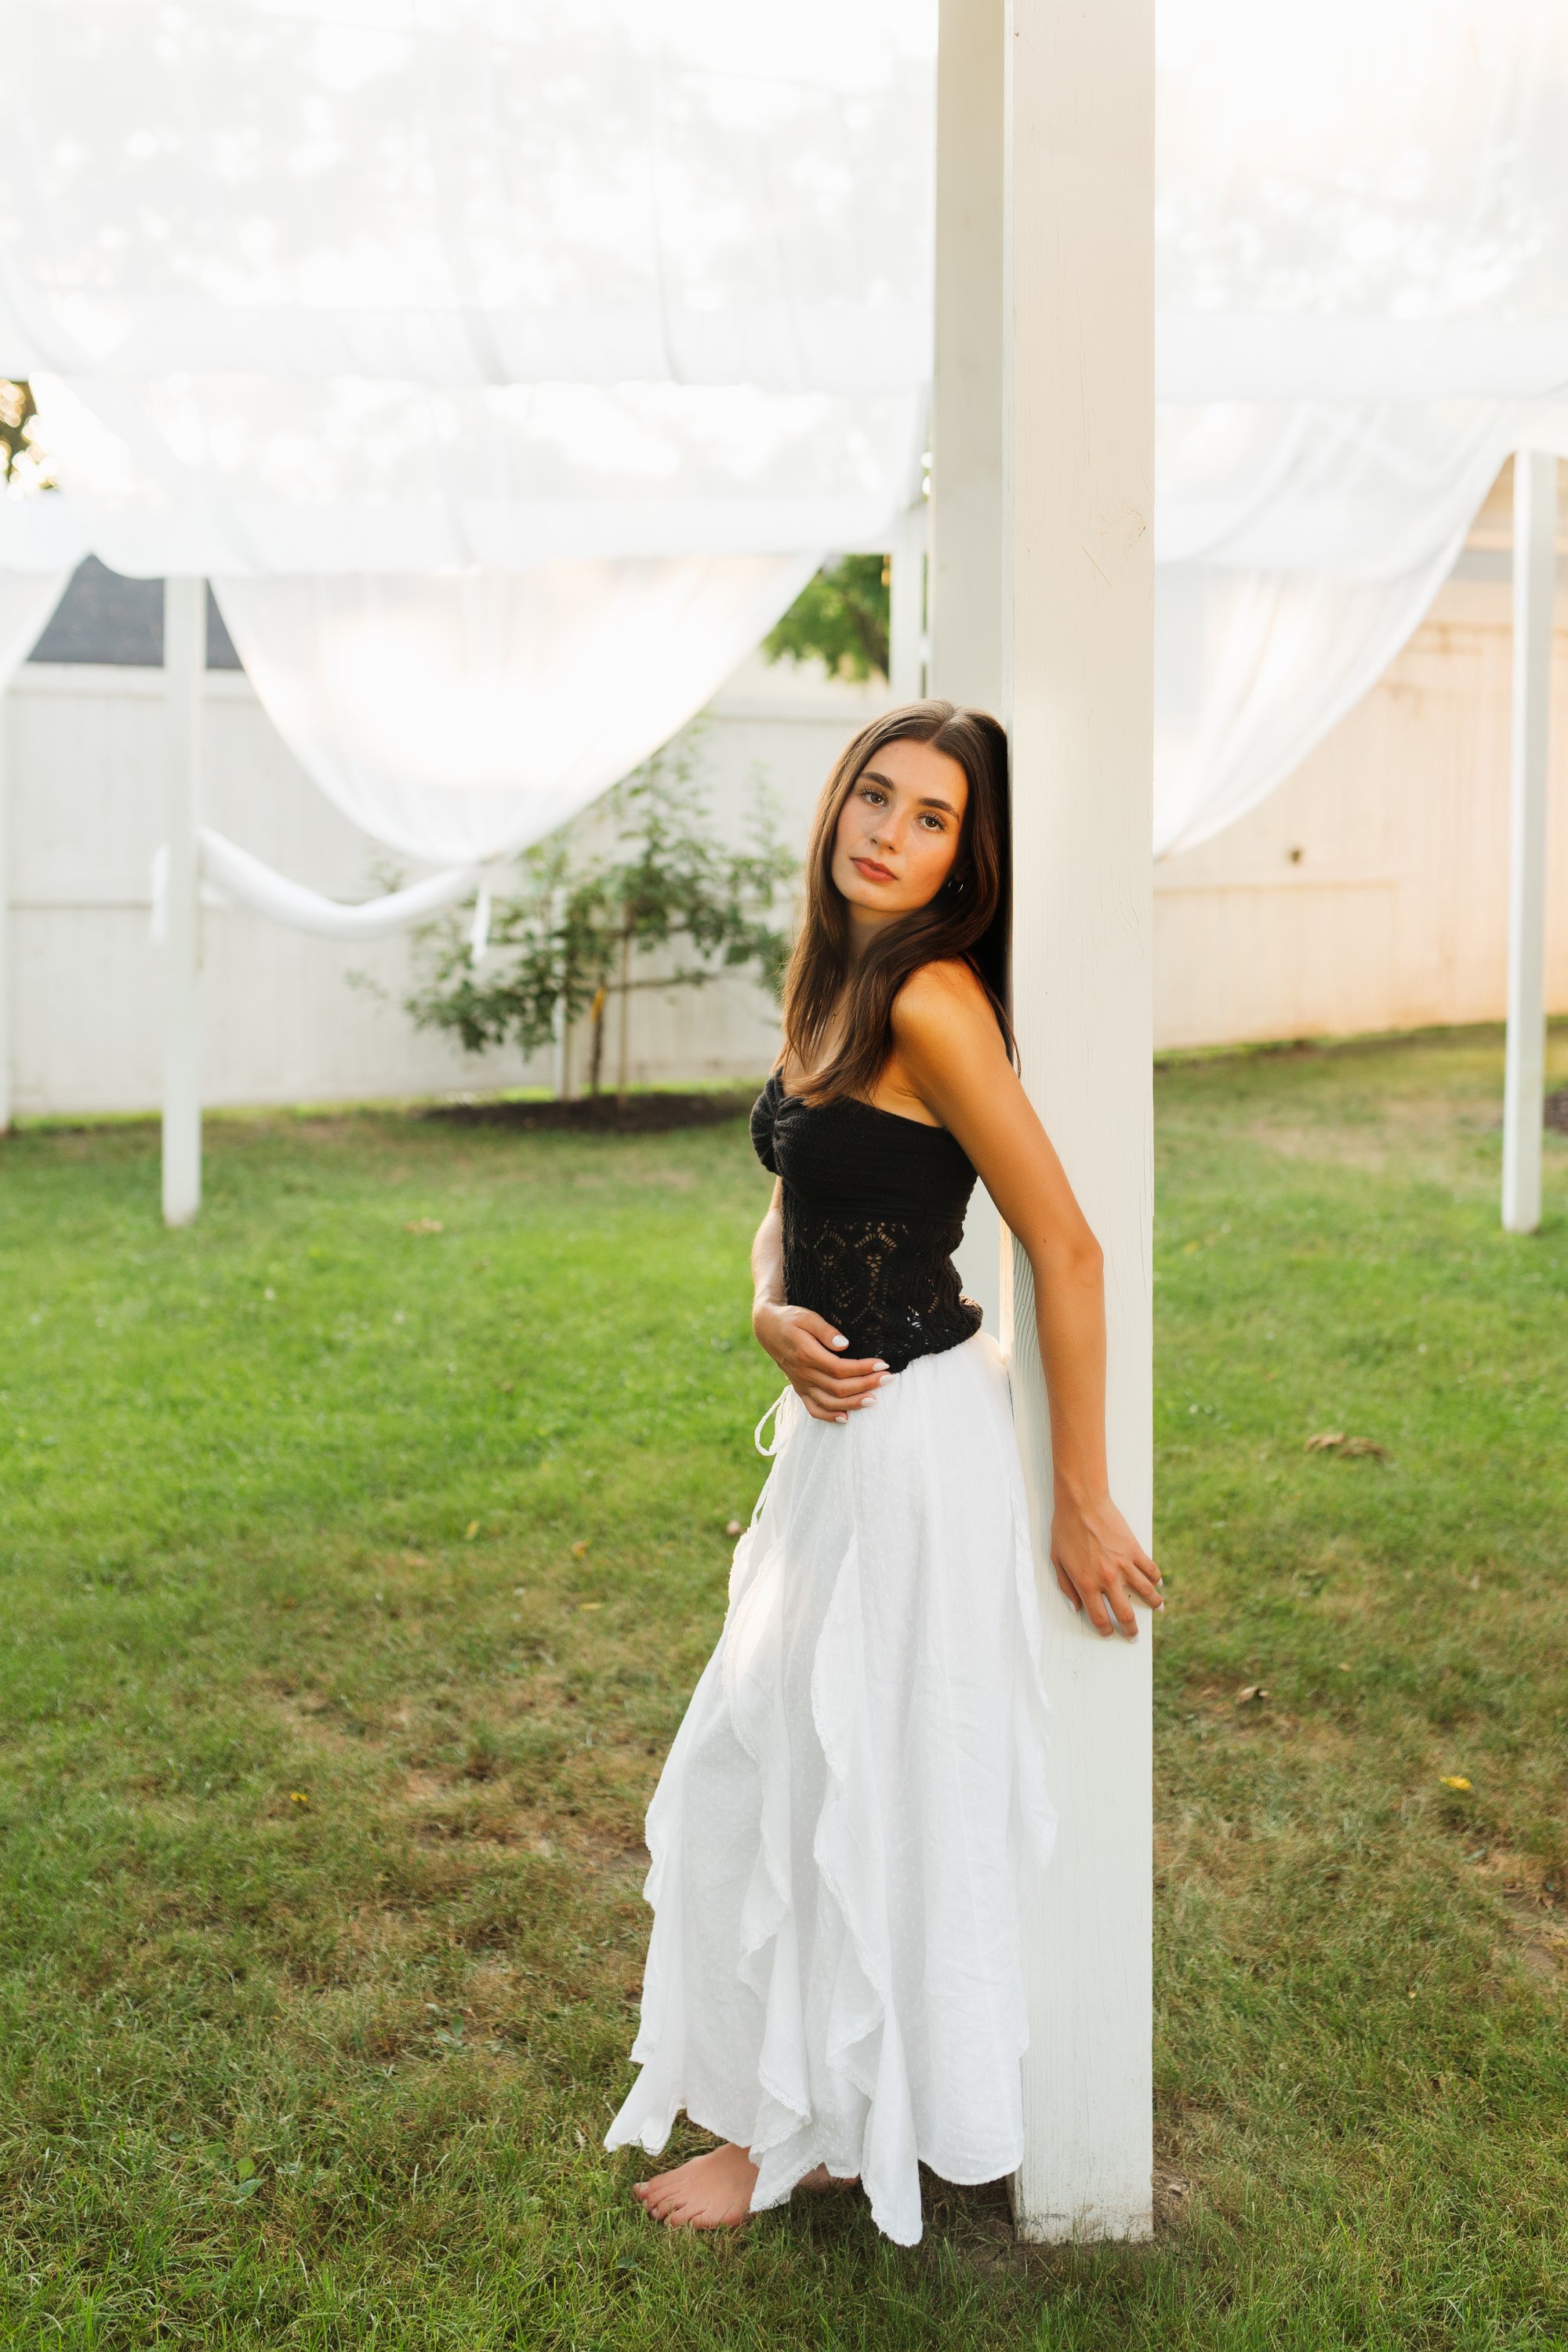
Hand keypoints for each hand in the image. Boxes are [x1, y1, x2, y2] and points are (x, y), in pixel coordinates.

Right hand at [752, 1300, 889, 1423]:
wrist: (768, 1330)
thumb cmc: (790, 1319)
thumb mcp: (806, 1317)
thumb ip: (825, 1330)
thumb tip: (844, 1344)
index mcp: (806, 1355)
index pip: (840, 1368)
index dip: (863, 1369)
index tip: (883, 1365)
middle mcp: (804, 1374)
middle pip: (839, 1387)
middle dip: (866, 1385)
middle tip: (889, 1379)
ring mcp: (801, 1384)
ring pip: (829, 1402)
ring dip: (853, 1403)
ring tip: (874, 1400)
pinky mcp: (800, 1390)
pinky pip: (814, 1409)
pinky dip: (829, 1417)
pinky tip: (846, 1418)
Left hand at [1050, 1493, 1162, 1638]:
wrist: (1081, 1504)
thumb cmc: (1065, 1530)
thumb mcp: (1057, 1561)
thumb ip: (1066, 1587)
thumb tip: (1076, 1608)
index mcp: (1086, 1584)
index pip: (1099, 1618)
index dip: (1105, 1630)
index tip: (1109, 1633)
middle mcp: (1108, 1579)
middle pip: (1125, 1614)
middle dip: (1131, 1629)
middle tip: (1134, 1635)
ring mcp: (1124, 1565)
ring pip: (1146, 1592)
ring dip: (1154, 1604)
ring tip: (1158, 1610)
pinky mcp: (1134, 1550)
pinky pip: (1150, 1569)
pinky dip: (1157, 1579)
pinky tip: (1159, 1584)